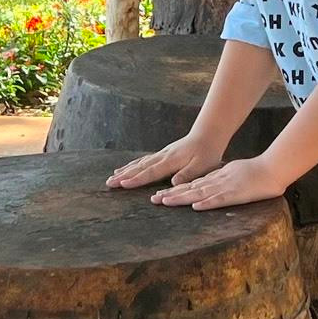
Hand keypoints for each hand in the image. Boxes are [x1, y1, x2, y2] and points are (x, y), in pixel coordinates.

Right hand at [108, 134, 223, 191]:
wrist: (208, 134)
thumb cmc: (207, 152)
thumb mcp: (202, 166)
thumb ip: (187, 174)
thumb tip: (174, 184)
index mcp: (171, 161)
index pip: (151, 172)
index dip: (136, 179)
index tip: (122, 184)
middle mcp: (163, 156)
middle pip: (140, 167)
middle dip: (124, 176)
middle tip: (109, 183)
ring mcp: (161, 154)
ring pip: (140, 163)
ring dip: (126, 170)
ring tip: (112, 177)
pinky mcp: (163, 154)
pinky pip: (144, 160)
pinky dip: (133, 165)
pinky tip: (127, 168)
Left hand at [150, 155, 289, 210]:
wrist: (272, 169)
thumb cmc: (254, 172)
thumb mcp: (230, 173)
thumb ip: (218, 180)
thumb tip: (205, 185)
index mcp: (216, 178)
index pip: (191, 185)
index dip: (175, 191)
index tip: (159, 195)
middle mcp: (216, 182)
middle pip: (190, 189)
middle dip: (171, 195)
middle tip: (153, 200)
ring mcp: (225, 188)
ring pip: (199, 193)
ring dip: (182, 198)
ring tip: (165, 202)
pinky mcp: (235, 194)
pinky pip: (219, 199)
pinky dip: (207, 202)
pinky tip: (195, 206)